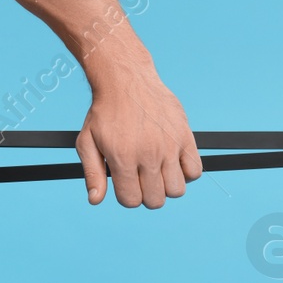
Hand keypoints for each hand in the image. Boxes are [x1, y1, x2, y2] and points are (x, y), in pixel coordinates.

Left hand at [75, 72, 201, 207]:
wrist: (125, 81)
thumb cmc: (104, 113)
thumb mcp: (87, 142)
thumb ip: (92, 173)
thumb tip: (95, 200)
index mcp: (122, 157)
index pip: (131, 200)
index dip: (126, 196)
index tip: (124, 183)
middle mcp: (148, 154)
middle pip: (155, 200)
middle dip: (145, 194)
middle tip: (139, 178)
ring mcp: (169, 146)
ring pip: (176, 190)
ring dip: (166, 186)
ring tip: (156, 171)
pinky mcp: (185, 137)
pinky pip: (195, 171)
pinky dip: (186, 173)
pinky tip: (172, 163)